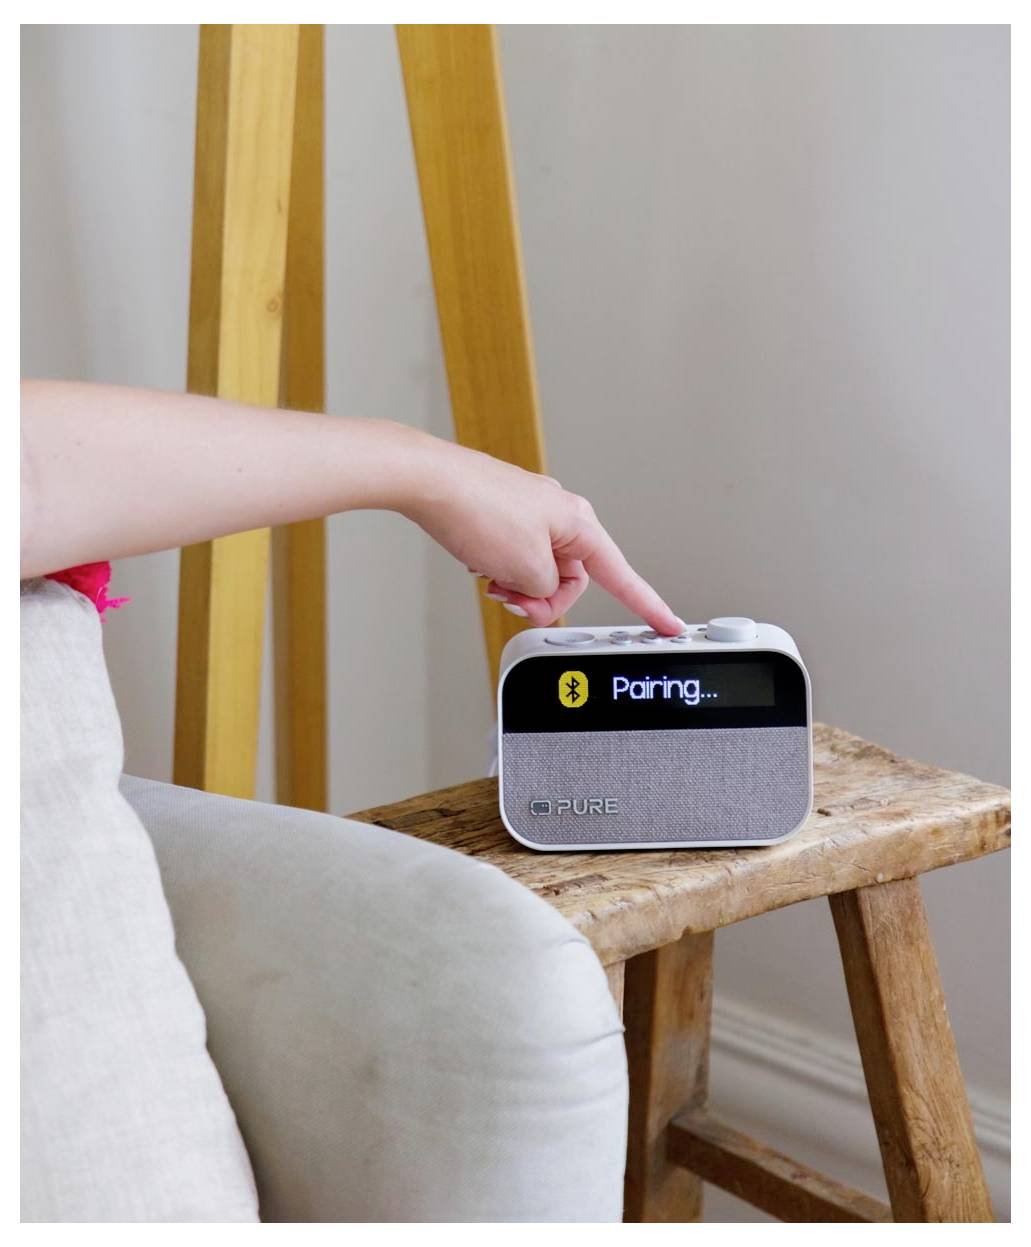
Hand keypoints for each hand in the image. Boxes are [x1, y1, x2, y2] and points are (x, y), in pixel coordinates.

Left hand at [400, 434, 683, 632]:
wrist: (428, 480)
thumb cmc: (475, 509)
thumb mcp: (525, 569)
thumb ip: (548, 591)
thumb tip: (542, 590)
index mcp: (577, 522)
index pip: (621, 575)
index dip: (647, 605)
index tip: (669, 625)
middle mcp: (559, 513)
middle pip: (569, 579)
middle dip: (542, 598)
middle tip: (515, 600)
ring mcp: (529, 513)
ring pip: (537, 571)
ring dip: (516, 585)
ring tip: (491, 577)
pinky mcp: (501, 516)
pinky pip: (513, 557)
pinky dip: (499, 569)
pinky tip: (479, 563)